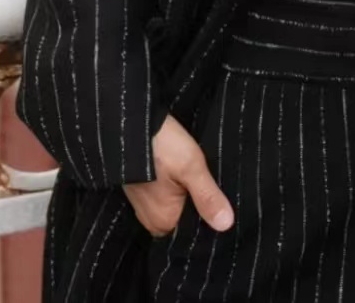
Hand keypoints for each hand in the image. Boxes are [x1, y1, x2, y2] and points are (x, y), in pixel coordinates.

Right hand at [122, 115, 234, 238]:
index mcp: (163, 222)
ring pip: (174, 206)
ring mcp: (143, 204)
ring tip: (196, 177)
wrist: (128, 123)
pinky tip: (182, 173)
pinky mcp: (140, 189)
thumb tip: (226, 224)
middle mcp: (151, 219)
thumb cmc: (160, 146)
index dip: (207, 218)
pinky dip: (174, 187)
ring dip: (185, 194)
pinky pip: (163, 196)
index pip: (192, 231)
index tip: (219, 202)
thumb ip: (208, 197)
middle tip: (209, 184)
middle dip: (196, 204)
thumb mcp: (191, 167)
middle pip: (182, 219)